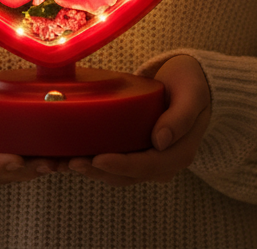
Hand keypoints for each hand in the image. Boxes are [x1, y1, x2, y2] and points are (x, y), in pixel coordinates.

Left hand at [61, 54, 210, 185]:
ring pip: (116, 173)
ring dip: (91, 170)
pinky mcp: (136, 150)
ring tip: (63, 162)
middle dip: (97, 171)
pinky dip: (93, 162)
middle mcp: (163, 163)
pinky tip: (70, 156)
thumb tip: (160, 142)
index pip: (146, 166)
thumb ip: (180, 117)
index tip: (98, 159)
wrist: (192, 81)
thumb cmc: (192, 84)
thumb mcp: (191, 95)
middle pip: (127, 175)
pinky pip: (113, 162)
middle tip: (71, 162)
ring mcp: (149, 159)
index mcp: (179, 154)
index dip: (121, 165)